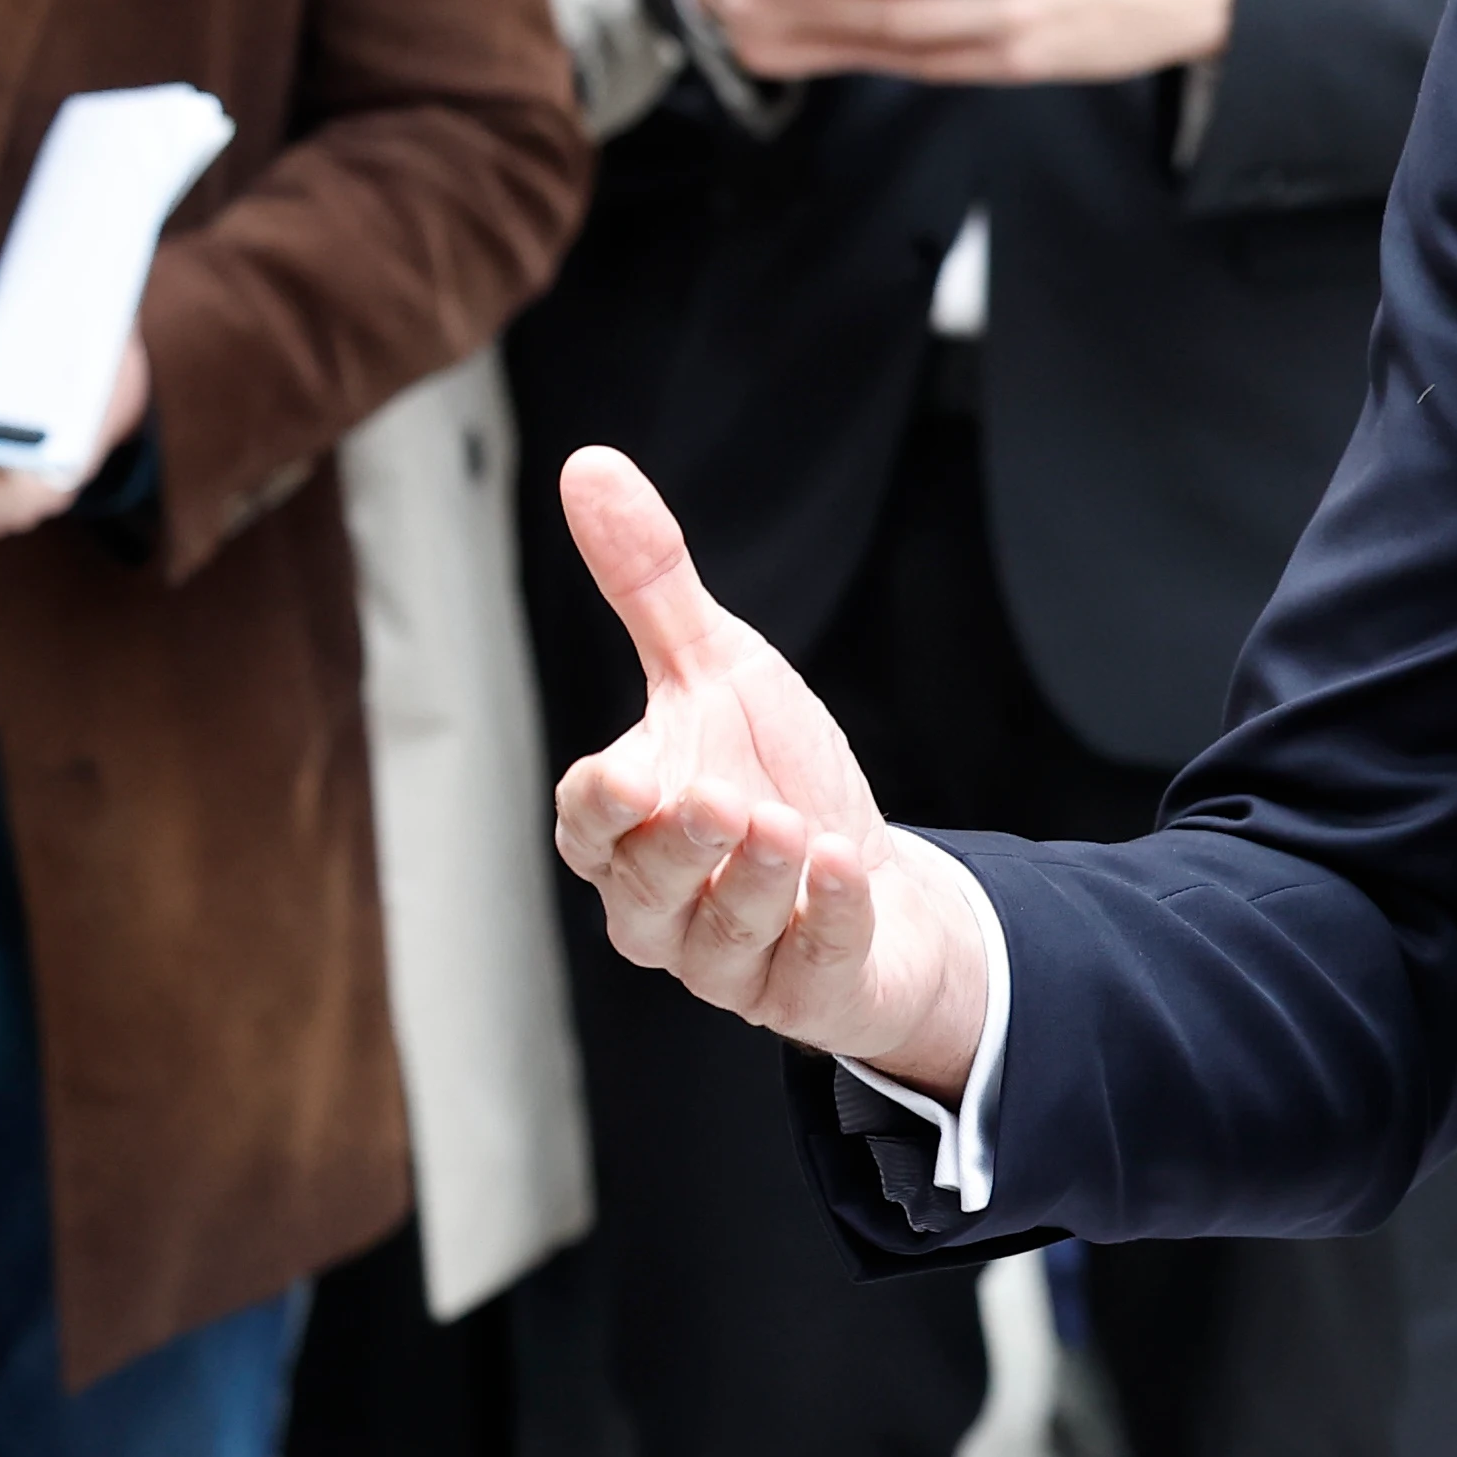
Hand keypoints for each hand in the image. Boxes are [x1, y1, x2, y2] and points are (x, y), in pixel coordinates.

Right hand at [549, 445, 994, 1094]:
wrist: (870, 879)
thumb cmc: (773, 772)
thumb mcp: (719, 668)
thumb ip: (650, 583)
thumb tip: (586, 464)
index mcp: (631, 829)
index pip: (590, 828)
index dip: (601, 809)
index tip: (625, 774)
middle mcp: (664, 907)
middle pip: (643, 894)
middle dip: (680, 849)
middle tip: (720, 798)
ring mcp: (734, 960)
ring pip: (719, 940)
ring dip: (753, 884)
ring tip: (793, 830)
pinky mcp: (807, 992)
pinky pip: (810, 969)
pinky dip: (828, 922)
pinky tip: (848, 870)